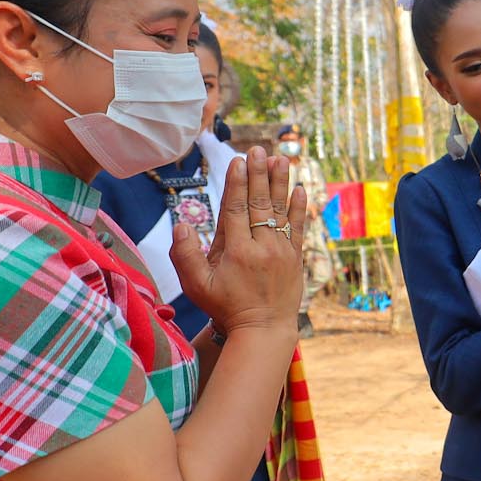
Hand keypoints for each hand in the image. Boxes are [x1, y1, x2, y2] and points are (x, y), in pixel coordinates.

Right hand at [172, 147, 306, 335]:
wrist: (263, 331)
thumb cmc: (225, 308)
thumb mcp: (196, 286)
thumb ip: (185, 255)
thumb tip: (181, 224)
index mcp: (237, 251)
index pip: (235, 209)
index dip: (237, 183)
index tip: (238, 161)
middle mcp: (262, 247)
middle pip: (259, 204)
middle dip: (259, 174)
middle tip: (258, 149)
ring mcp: (282, 252)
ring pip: (280, 211)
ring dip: (281, 183)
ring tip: (281, 158)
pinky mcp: (296, 259)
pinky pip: (299, 228)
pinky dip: (299, 208)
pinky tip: (300, 189)